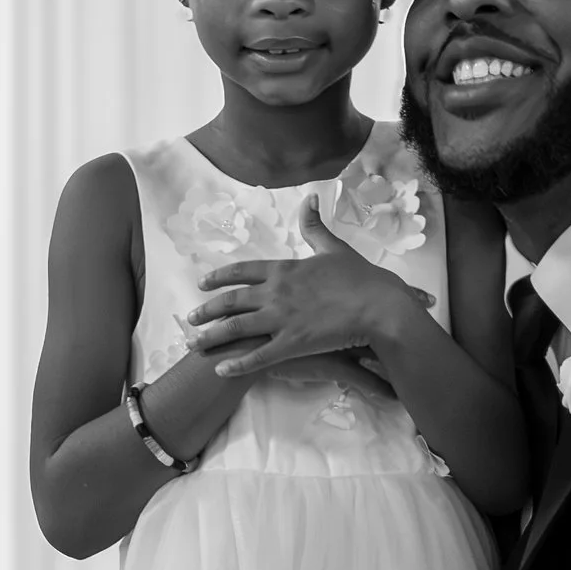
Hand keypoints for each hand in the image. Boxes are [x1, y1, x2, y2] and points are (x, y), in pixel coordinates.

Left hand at [183, 193, 427, 379]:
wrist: (380, 306)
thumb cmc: (361, 278)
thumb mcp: (335, 248)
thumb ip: (315, 227)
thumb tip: (308, 199)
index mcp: (284, 269)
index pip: (242, 271)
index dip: (219, 277)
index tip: (203, 284)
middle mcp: (276, 292)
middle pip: (231, 301)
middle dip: (207, 310)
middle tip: (190, 318)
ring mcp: (282, 319)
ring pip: (236, 328)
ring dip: (212, 336)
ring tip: (194, 344)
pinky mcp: (292, 344)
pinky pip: (258, 356)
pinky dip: (238, 364)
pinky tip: (221, 370)